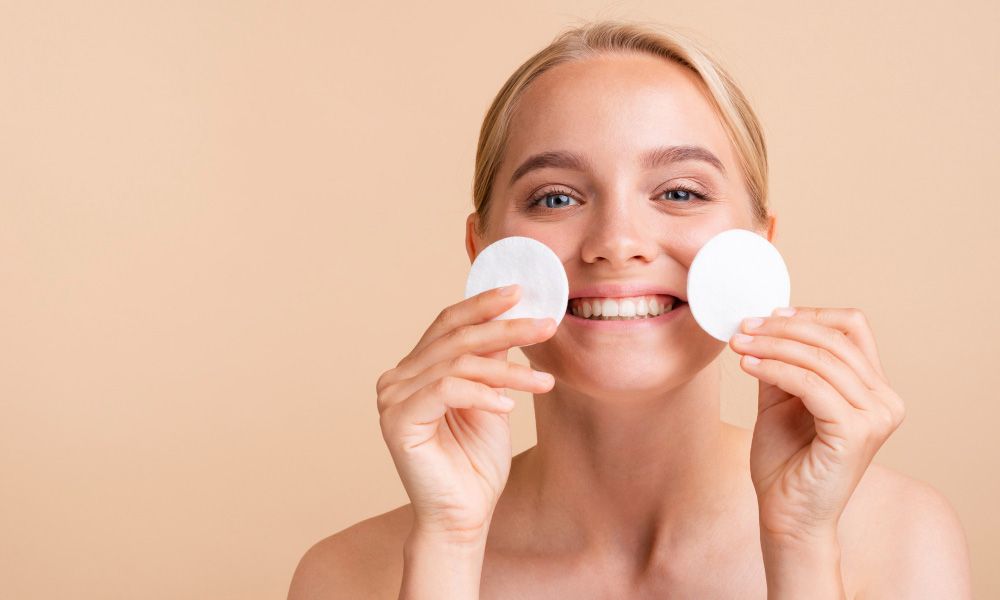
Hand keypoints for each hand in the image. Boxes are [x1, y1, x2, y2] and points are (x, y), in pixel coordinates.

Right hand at [376, 284, 556, 540]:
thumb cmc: (475, 462)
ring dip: (507, 370)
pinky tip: (508, 407)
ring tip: (543, 382)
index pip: (448, 323)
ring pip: (457, 363)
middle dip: (506, 328)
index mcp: (415, 368)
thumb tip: (513, 317)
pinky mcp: (397, 420)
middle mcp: (396, 378)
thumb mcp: (492, 398)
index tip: (520, 291)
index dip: (482, 304)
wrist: (464, 515)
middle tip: (546, 324)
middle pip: (455, 338)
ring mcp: (391, 398)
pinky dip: (482, 394)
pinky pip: (446, 390)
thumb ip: (492, 360)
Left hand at [728, 307, 904, 542]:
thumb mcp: (782, 400)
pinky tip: (748, 366)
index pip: (853, 329)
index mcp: (874, 389)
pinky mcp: (856, 432)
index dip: (810, 314)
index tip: (769, 315)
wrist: (787, 514)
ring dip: (773, 345)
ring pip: (820, 359)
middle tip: (743, 327)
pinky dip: (775, 369)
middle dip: (782, 328)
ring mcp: (876, 417)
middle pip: (834, 339)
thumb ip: (784, 364)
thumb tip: (765, 324)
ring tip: (740, 344)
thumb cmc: (786, 462)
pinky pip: (810, 385)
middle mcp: (885, 400)